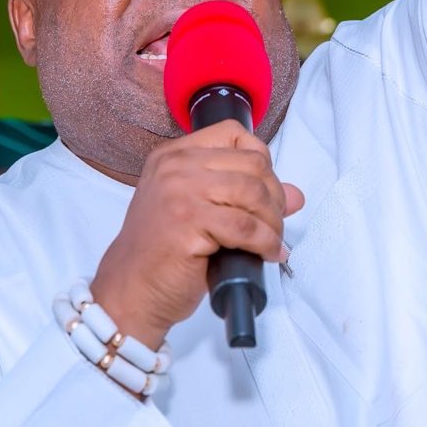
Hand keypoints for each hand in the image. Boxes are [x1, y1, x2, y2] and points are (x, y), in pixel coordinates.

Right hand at [90, 123, 304, 348]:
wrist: (130, 291)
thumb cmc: (162, 254)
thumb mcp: (201, 213)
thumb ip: (243, 195)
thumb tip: (295, 195)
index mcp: (173, 156)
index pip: (233, 135)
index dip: (261, 162)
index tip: (266, 192)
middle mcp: (175, 166)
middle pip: (251, 164)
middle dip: (274, 197)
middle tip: (274, 224)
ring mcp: (180, 191)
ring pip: (253, 192)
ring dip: (273, 222)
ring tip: (272, 242)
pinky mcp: (188, 221)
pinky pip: (246, 226)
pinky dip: (266, 242)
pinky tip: (266, 254)